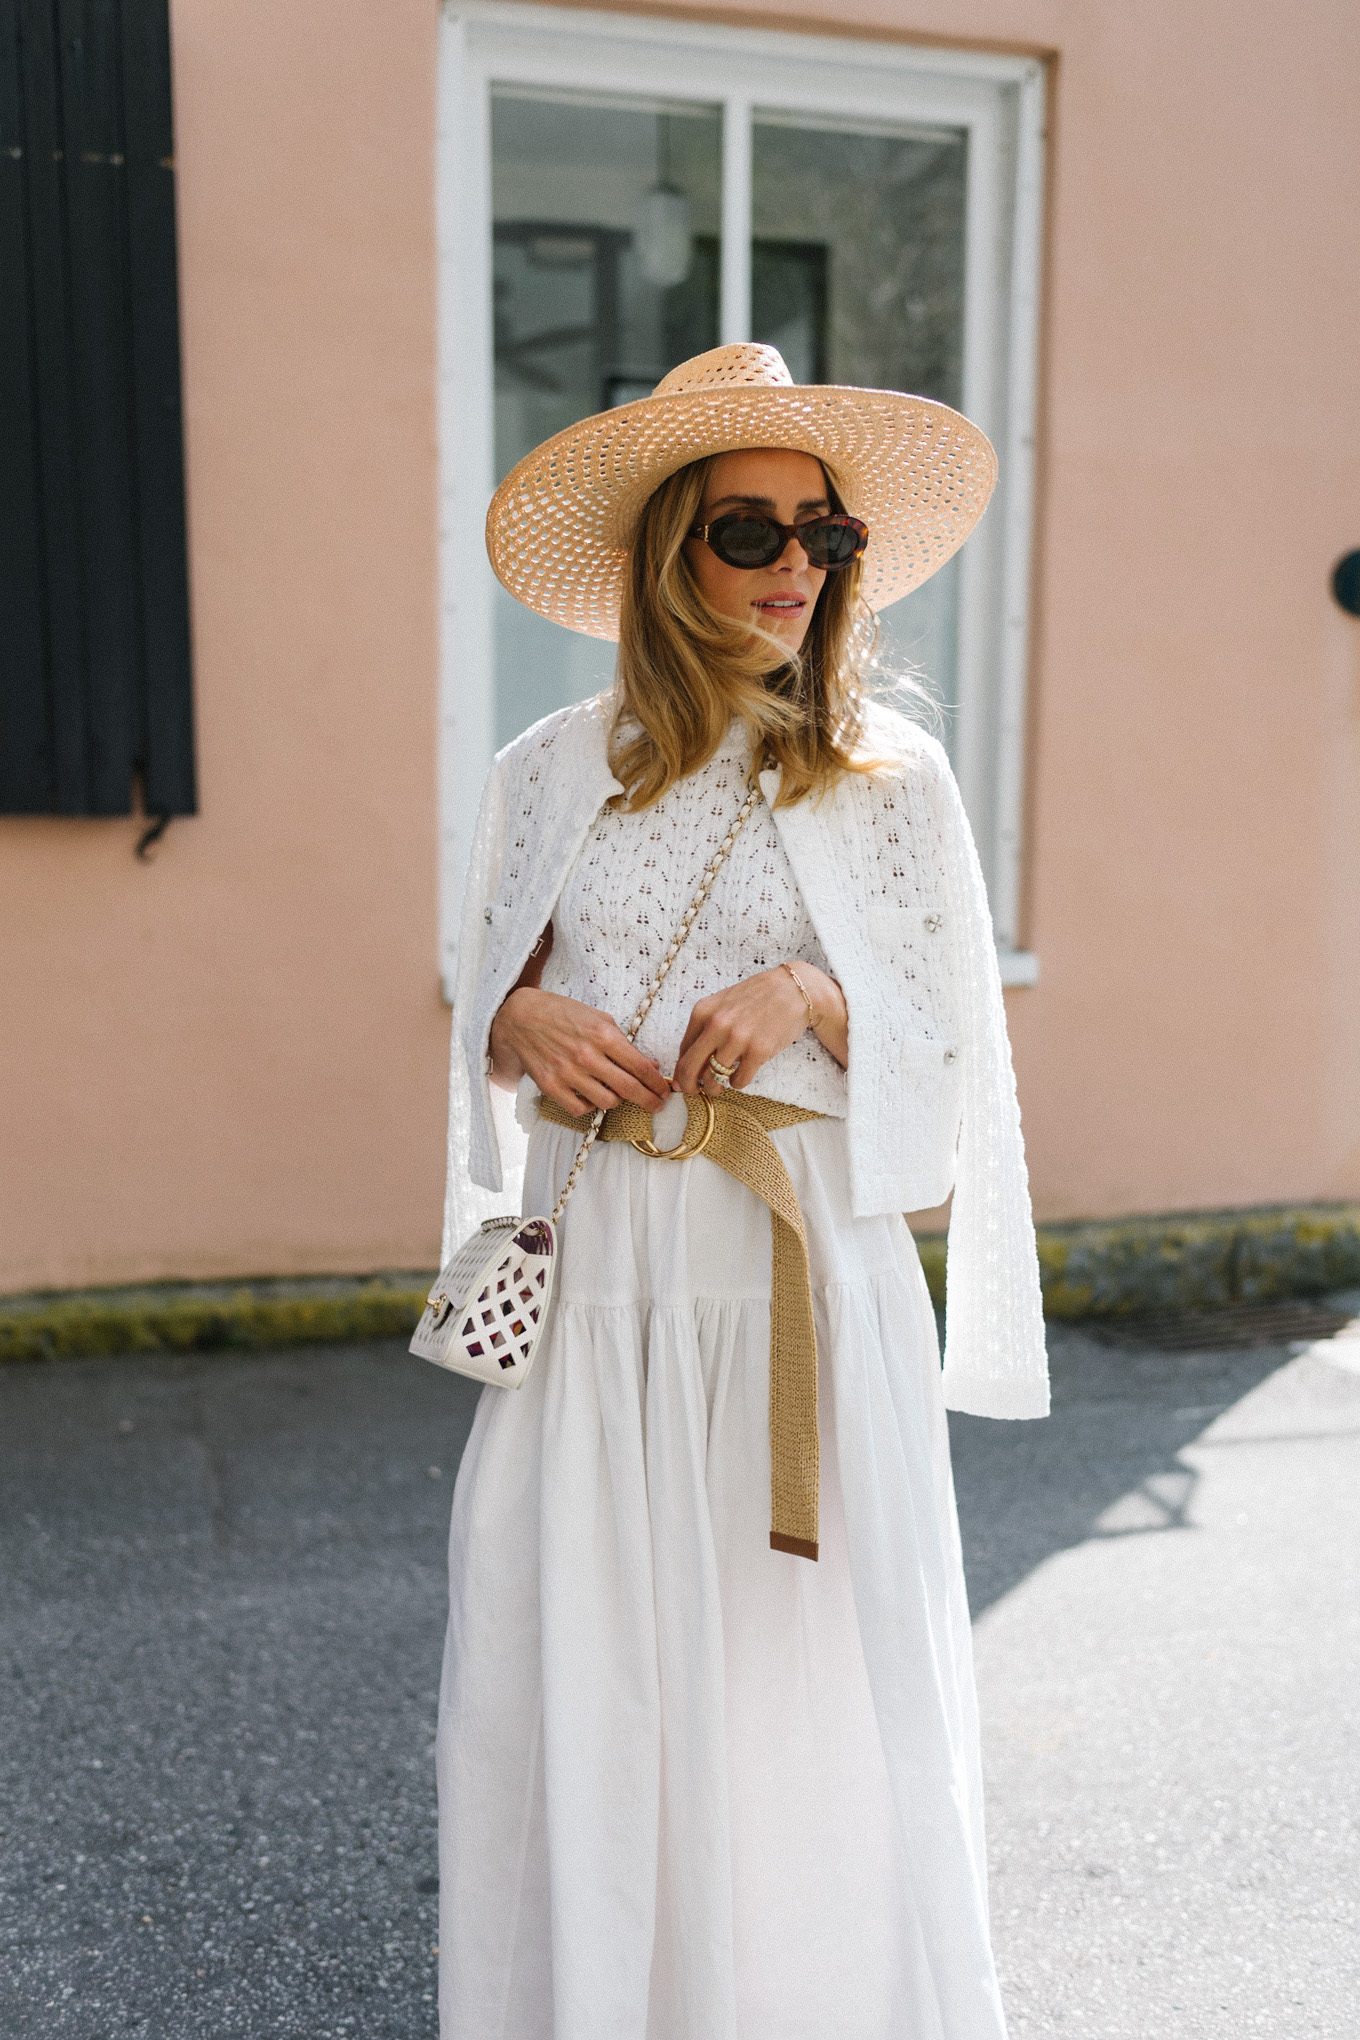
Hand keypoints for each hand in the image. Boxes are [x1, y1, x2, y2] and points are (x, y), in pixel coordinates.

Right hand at [490, 986, 673, 1116]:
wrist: (521, 1018)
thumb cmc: (563, 1014)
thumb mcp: (599, 1019)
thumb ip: (624, 1042)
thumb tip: (650, 1066)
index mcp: (602, 1035)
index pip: (640, 1066)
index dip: (658, 1083)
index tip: (666, 1091)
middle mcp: (587, 1056)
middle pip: (629, 1088)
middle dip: (649, 1100)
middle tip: (658, 1105)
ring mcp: (568, 1073)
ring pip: (607, 1102)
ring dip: (617, 1100)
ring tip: (617, 1094)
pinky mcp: (551, 1086)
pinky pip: (580, 1109)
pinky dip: (590, 1106)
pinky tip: (591, 1097)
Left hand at [672, 964, 839, 1094]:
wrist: (793, 989)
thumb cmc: (756, 997)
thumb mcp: (722, 1004)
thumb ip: (704, 1028)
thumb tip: (686, 1065)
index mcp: (703, 1012)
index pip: (682, 1051)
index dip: (680, 1072)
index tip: (684, 1081)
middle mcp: (717, 1025)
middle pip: (690, 1068)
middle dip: (690, 1087)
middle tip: (695, 1092)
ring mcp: (738, 1038)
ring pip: (713, 1079)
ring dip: (715, 1087)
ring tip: (721, 1084)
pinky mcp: (759, 1051)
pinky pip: (739, 1081)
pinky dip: (737, 1083)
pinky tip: (741, 1074)